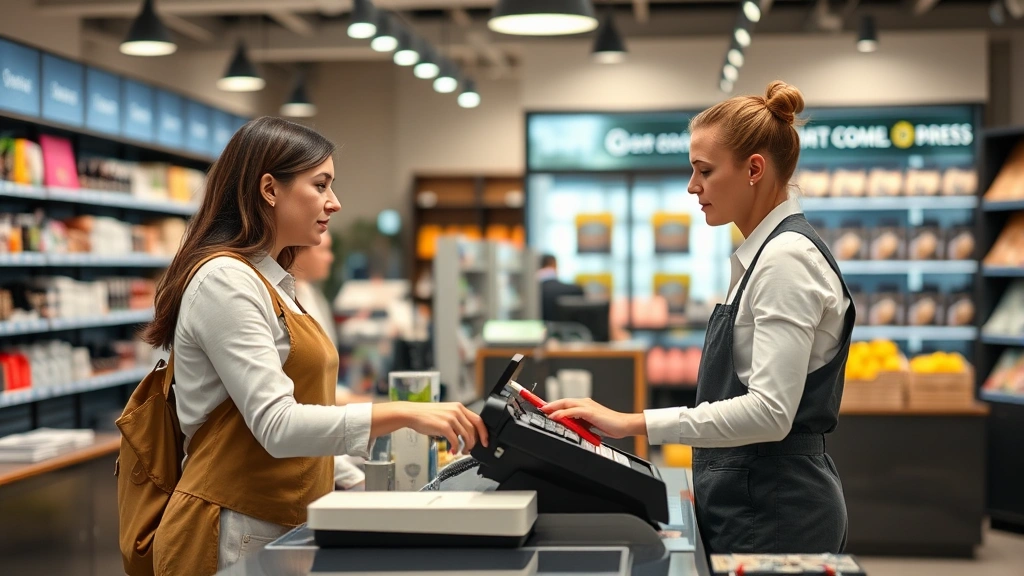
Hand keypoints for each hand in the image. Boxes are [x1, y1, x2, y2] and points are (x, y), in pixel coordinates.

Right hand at [373, 402, 488, 454]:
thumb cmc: (426, 415)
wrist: (412, 413)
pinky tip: (453, 451)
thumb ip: (457, 420)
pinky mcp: (444, 426)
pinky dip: (456, 447)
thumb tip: (466, 434)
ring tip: (462, 451)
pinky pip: (455, 440)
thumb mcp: (445, 413)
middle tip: (471, 450)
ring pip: (466, 436)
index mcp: (459, 407)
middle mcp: (457, 411)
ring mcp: (451, 418)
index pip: (478, 420)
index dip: (484, 432)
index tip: (485, 441)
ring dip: (466, 447)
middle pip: (474, 429)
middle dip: (475, 442)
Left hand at [543, 398, 645, 438]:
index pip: (567, 403)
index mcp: (585, 406)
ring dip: (554, 406)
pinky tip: (555, 416)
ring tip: (543, 410)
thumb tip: (570, 427)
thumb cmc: (610, 425)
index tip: (544, 408)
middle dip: (550, 404)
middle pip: (564, 400)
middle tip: (539, 407)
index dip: (555, 405)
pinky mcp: (590, 412)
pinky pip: (573, 411)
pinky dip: (563, 413)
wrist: (624, 425)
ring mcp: (588, 406)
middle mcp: (585, 403)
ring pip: (567, 403)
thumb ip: (580, 424)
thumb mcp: (591, 426)